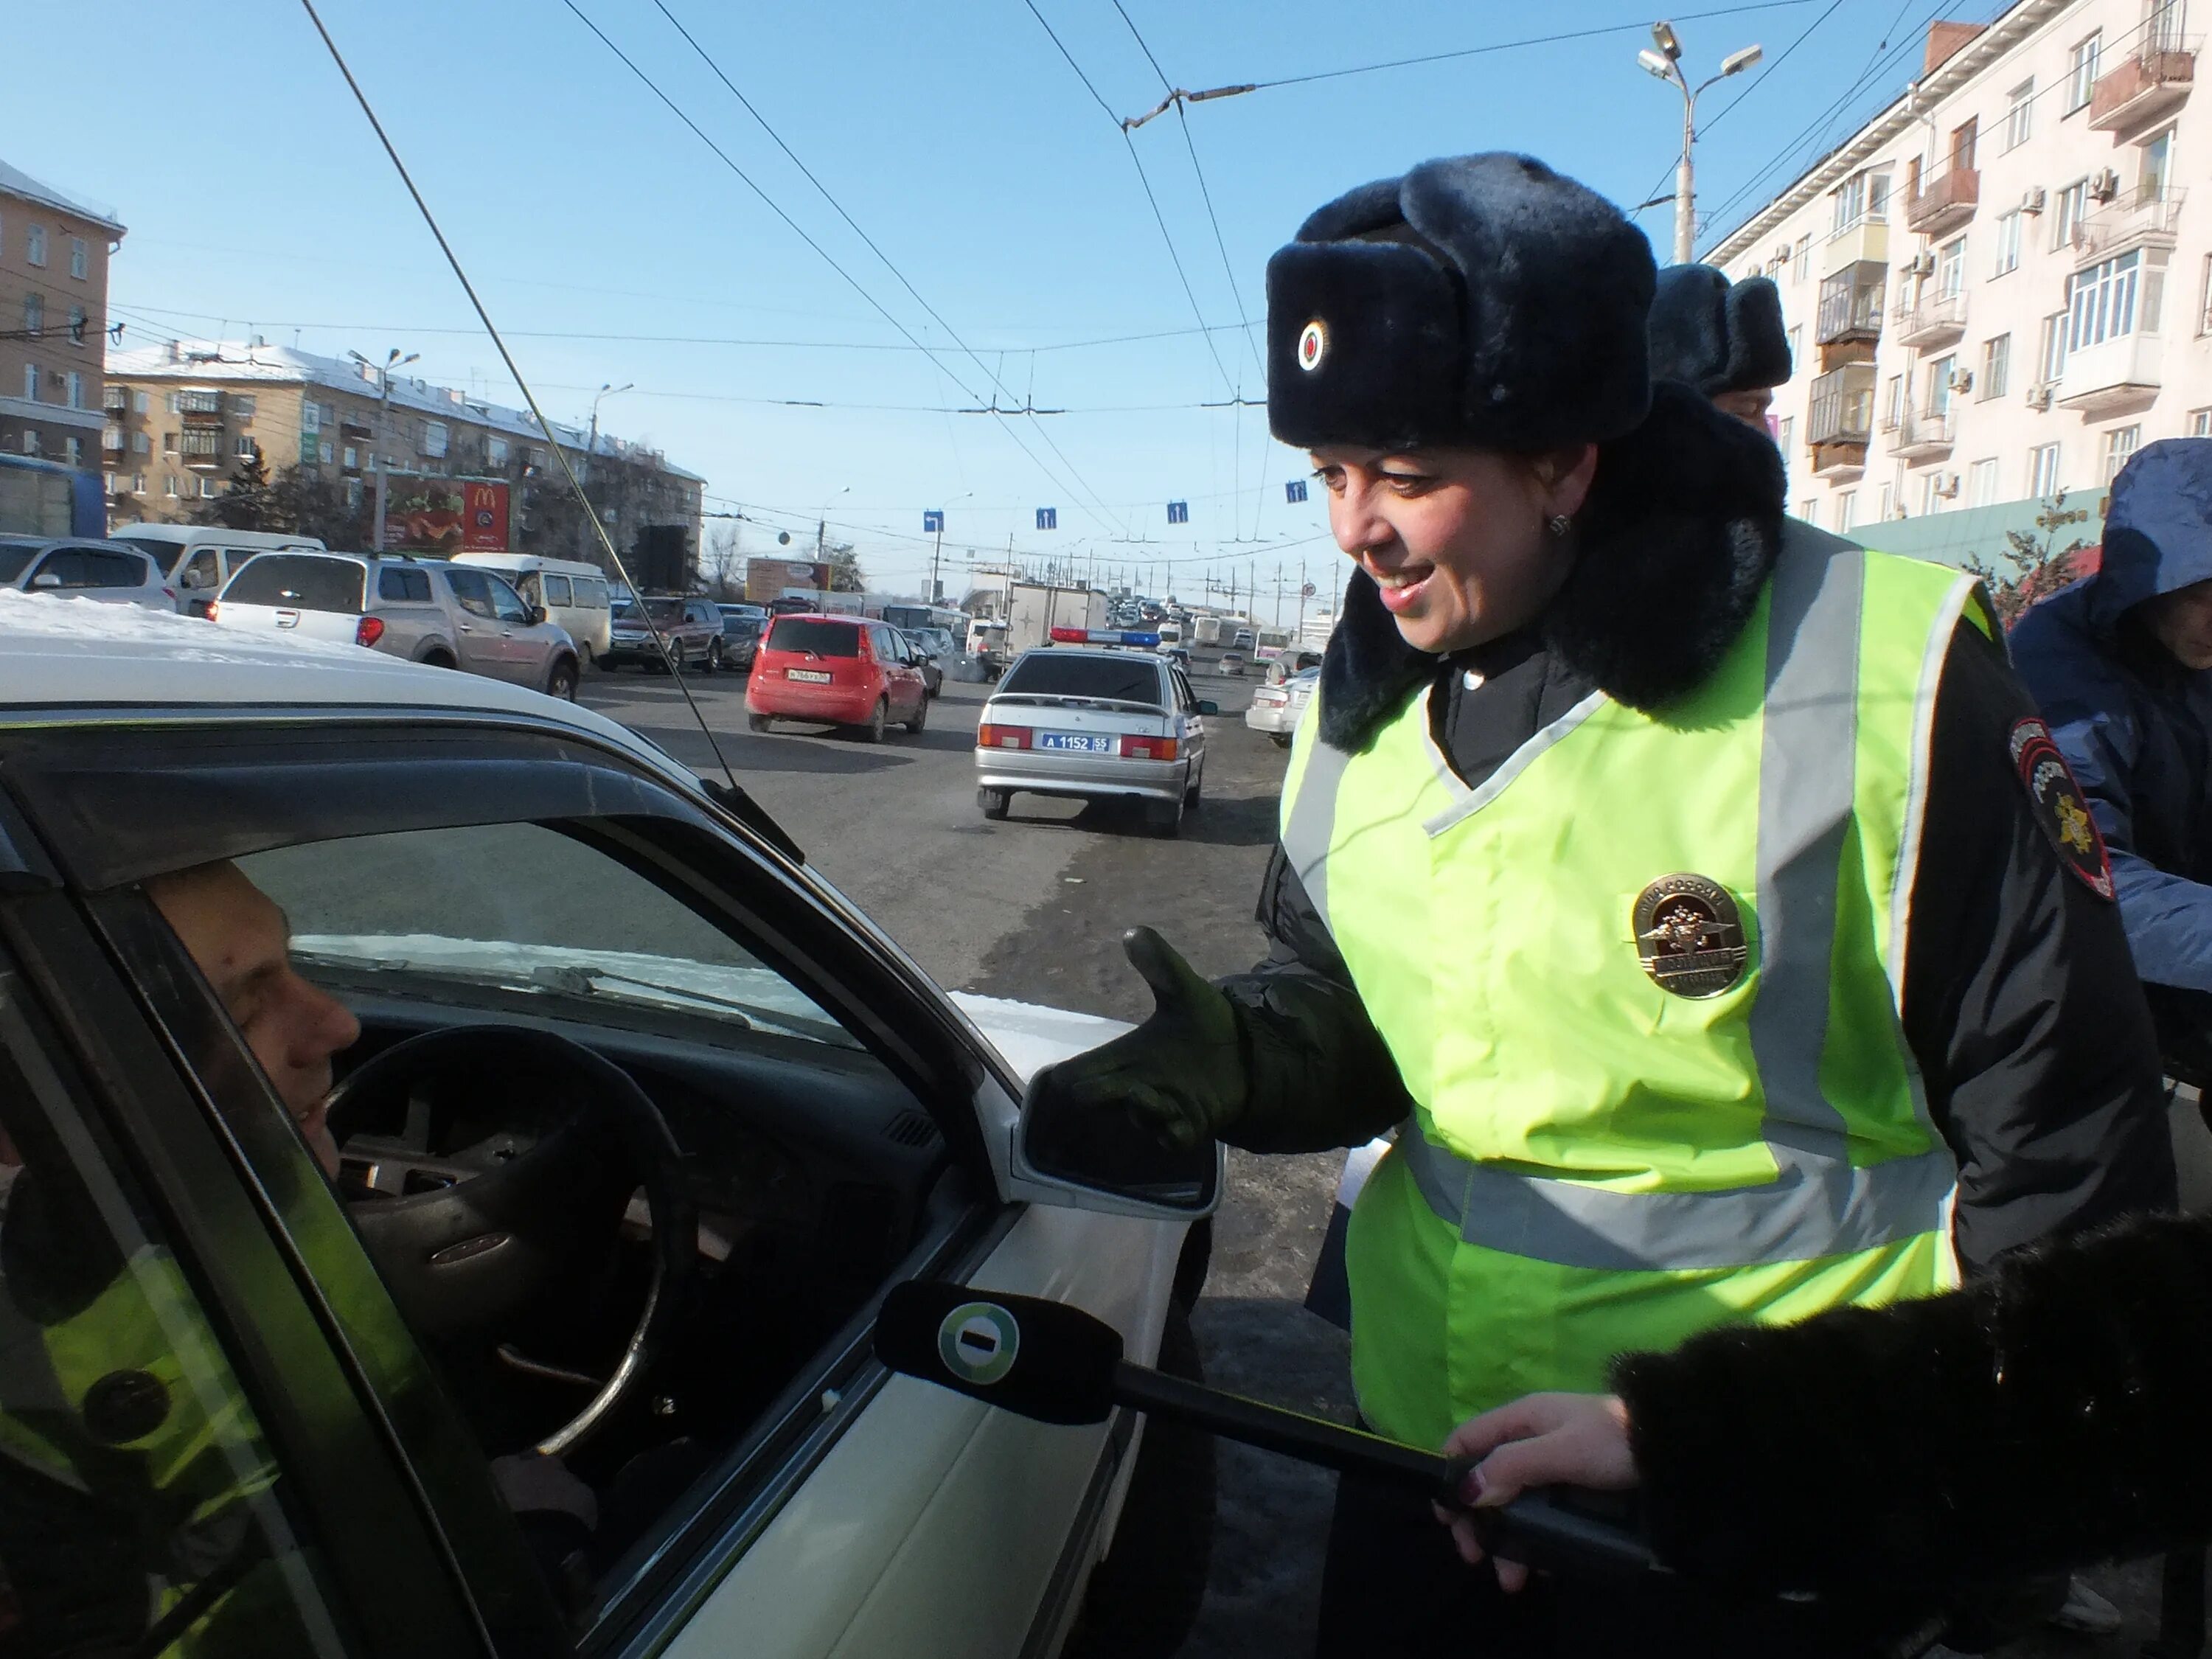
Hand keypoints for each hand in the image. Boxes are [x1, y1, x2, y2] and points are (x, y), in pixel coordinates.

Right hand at [1032, 928, 1246, 1148]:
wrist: (1249, 1051)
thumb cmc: (1206, 1024)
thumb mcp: (1185, 991)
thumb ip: (1160, 965)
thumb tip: (1134, 931)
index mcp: (1124, 1057)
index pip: (1076, 1074)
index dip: (1067, 1077)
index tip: (1070, 1076)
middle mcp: (1134, 1086)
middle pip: (1091, 1098)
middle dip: (1097, 1092)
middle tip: (1115, 1082)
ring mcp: (1160, 1110)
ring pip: (1132, 1117)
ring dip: (1139, 1106)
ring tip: (1152, 1092)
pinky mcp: (1188, 1127)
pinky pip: (1170, 1138)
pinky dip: (1171, 1128)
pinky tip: (1181, 1115)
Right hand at [1429, 1393, 1637, 1591]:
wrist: (1674, 1450)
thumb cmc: (1613, 1443)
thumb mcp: (1560, 1451)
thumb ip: (1512, 1467)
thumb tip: (1467, 1491)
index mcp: (1523, 1418)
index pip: (1468, 1439)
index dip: (1451, 1473)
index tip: (1446, 1515)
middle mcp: (1532, 1440)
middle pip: (1487, 1479)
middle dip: (1478, 1520)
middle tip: (1475, 1556)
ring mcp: (1554, 1468)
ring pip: (1515, 1504)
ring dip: (1506, 1540)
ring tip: (1512, 1578)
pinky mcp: (1575, 1492)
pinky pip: (1542, 1517)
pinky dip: (1535, 1541)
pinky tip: (1541, 1567)